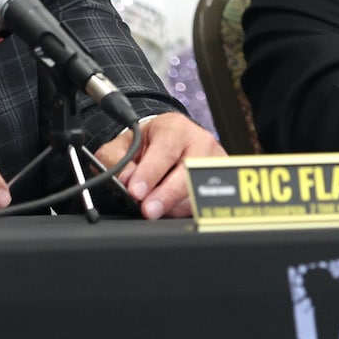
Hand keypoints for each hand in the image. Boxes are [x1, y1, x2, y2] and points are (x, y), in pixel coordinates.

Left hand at [93, 112, 225, 218]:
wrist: (168, 141)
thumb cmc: (148, 142)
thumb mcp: (124, 142)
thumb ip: (116, 159)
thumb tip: (124, 180)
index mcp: (175, 128)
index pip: (165, 151)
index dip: (150, 174)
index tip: (136, 192)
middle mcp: (200, 142)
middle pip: (188, 174)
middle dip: (166, 196)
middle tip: (148, 210)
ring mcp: (214, 164)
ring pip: (198, 193)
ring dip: (174, 206)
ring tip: (155, 208)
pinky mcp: (222, 183)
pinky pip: (204, 204)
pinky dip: (184, 210)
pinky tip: (169, 209)